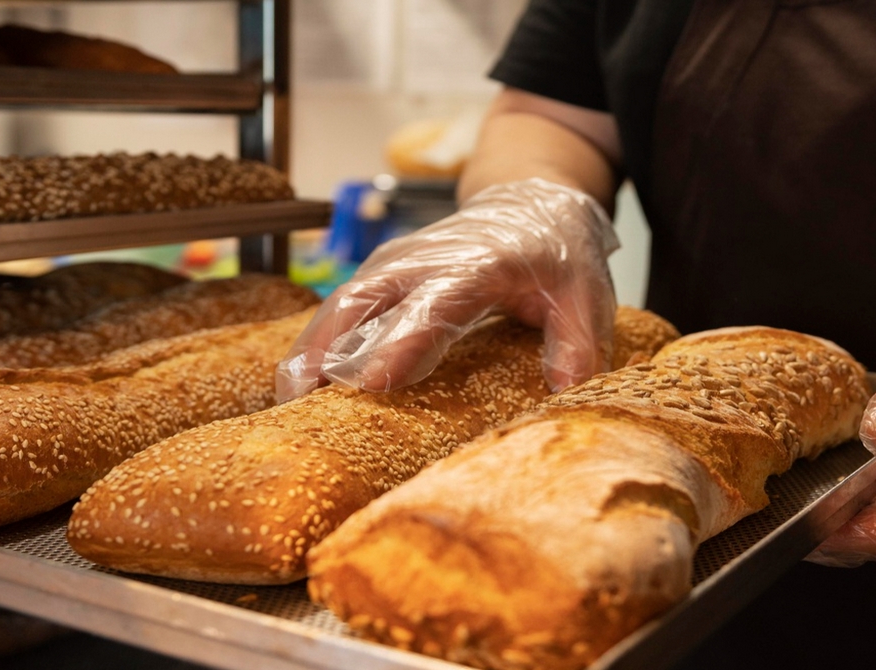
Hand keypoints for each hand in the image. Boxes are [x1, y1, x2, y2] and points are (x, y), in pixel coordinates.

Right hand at [277, 178, 619, 401]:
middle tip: (300, 402)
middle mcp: (424, 260)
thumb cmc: (557, 253)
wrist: (531, 203)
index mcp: (476, 265)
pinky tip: (301, 385)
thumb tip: (571, 390)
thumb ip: (580, 343)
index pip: (433, 305)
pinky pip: (341, 308)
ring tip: (288, 401)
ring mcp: (396, 264)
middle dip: (327, 348)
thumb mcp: (587, 294)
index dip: (402, 342)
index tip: (374, 382)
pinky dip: (317, 343)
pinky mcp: (382, 275)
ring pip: (340, 303)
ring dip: (310, 348)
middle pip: (362, 300)